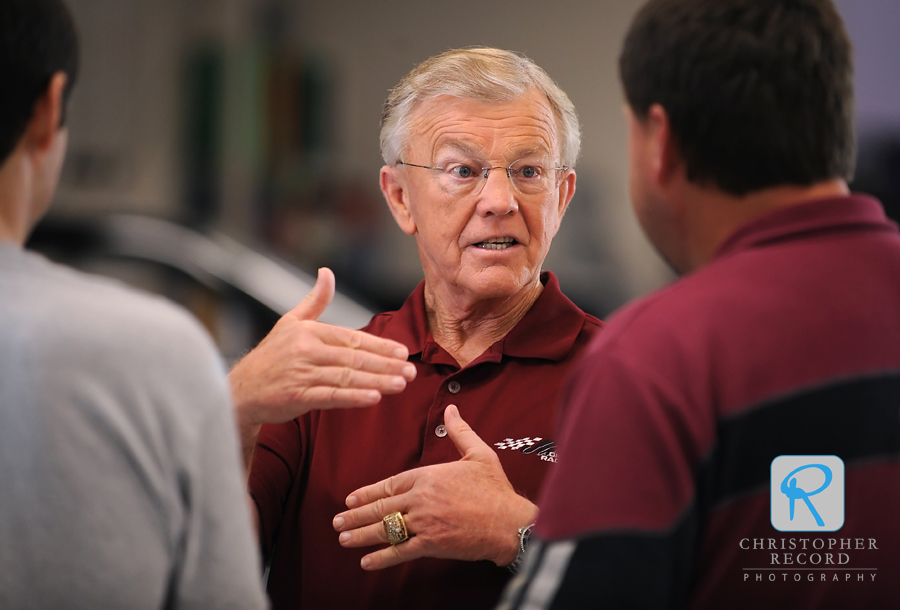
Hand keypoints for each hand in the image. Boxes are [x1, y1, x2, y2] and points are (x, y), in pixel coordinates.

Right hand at [230, 267, 415, 440]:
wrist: (240, 389)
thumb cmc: (270, 356)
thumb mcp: (290, 322)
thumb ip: (314, 300)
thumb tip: (327, 272)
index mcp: (308, 332)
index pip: (351, 338)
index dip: (379, 345)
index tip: (403, 352)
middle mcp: (305, 350)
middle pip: (353, 358)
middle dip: (385, 365)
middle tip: (411, 371)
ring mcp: (301, 373)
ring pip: (346, 377)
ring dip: (376, 381)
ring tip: (400, 384)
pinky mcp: (296, 395)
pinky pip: (330, 396)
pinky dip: (353, 397)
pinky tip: (373, 398)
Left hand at [332, 404, 537, 569]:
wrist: (510, 521)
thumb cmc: (496, 489)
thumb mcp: (479, 454)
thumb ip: (460, 432)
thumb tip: (451, 410)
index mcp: (428, 476)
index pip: (390, 484)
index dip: (368, 492)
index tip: (351, 498)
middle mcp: (421, 498)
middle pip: (381, 507)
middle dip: (356, 515)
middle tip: (337, 521)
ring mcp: (424, 522)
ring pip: (385, 529)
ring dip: (361, 535)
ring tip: (343, 539)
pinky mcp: (431, 544)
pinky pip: (400, 551)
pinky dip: (382, 557)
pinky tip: (367, 562)